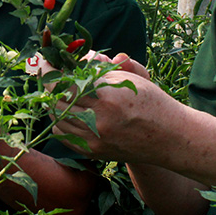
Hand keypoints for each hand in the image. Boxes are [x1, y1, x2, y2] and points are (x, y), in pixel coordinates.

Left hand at [52, 62, 172, 163]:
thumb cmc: (151, 101)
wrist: (168, 137)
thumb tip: (68, 63)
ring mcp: (94, 139)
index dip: (50, 71)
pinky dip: (60, 121)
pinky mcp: (93, 152)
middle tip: (48, 75)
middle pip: (56, 101)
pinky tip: (69, 111)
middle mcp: (99, 120)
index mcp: (108, 96)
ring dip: (54, 103)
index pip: (65, 83)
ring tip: (59, 92)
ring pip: (56, 119)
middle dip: (48, 86)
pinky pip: (63, 135)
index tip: (46, 62)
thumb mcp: (127, 78)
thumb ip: (96, 71)